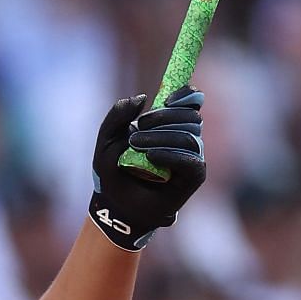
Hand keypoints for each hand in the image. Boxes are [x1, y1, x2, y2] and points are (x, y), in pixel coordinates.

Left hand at [88, 86, 206, 252]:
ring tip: (136, 146)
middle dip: (163, 119)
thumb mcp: (106, 140)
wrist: (115, 204)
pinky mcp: (194, 176)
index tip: (167, 98)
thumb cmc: (114, 172)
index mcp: (170, 124)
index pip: (192, 101)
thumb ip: (117, 114)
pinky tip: (152, 156)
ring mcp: (191, 157)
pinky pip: (191, 160)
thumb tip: (142, 98)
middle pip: (190, 117)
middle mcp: (186, 138)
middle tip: (135, 134)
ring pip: (190, 137)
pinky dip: (171, 155)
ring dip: (161, 137)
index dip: (185, 95)